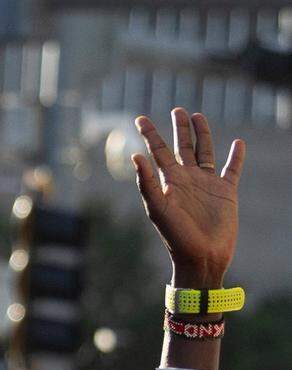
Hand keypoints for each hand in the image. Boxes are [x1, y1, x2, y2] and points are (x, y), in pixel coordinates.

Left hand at [132, 108, 244, 287]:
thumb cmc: (176, 235)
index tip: (139, 118)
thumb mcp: (158, 208)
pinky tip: (238, 143)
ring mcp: (207, 184)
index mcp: (168, 181)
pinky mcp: (227, 191)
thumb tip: (135, 156)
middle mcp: (187, 178)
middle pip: (182, 146)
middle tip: (176, 109)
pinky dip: (236, 156)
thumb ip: (147, 182)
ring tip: (198, 116)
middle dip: (179, 128)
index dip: (149, 135)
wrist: (201, 256)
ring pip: (205, 151)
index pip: (157, 151)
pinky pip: (232, 169)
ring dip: (203, 134)